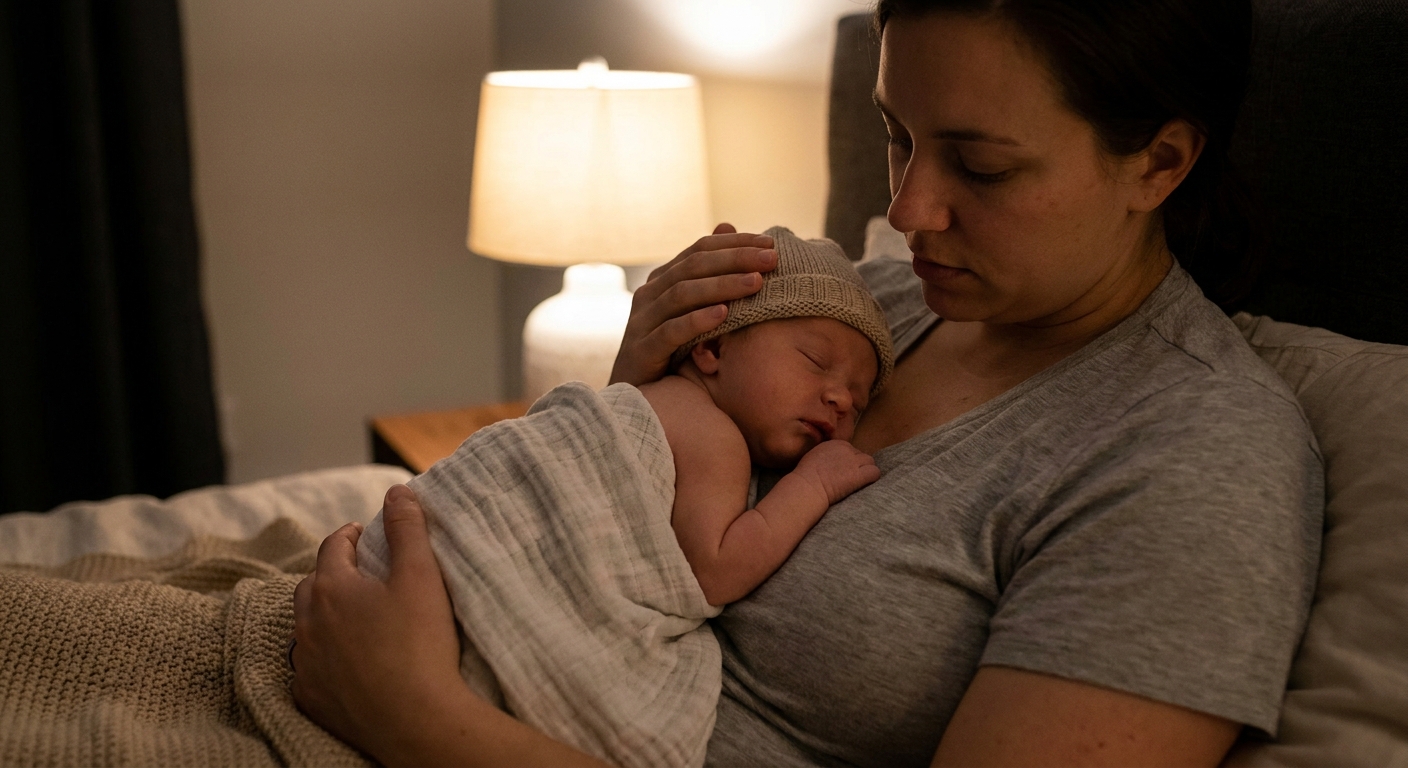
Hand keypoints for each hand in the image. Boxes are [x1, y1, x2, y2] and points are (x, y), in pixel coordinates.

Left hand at [291, 485, 461, 762]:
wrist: (414, 720)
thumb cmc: (419, 644)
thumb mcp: (421, 576)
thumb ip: (407, 529)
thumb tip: (397, 492)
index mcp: (332, 587)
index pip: (334, 546)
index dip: (352, 535)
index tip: (366, 535)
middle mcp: (307, 622)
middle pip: (313, 585)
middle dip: (334, 574)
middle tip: (362, 575)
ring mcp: (304, 663)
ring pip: (307, 628)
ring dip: (326, 617)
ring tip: (356, 620)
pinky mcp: (310, 697)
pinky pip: (309, 668)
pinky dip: (325, 658)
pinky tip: (349, 663)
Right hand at [609, 223, 776, 385]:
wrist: (635, 397)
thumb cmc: (670, 351)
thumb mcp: (690, 310)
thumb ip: (707, 272)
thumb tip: (728, 225)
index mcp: (662, 280)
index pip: (699, 250)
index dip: (735, 244)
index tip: (770, 243)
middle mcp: (649, 295)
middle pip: (693, 267)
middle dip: (735, 259)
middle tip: (771, 259)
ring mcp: (642, 322)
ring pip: (682, 295)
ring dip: (722, 286)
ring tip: (756, 283)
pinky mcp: (642, 351)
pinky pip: (671, 332)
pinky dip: (697, 321)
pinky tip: (723, 315)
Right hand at [794, 440, 880, 504]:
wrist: (808, 485)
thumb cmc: (805, 474)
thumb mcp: (814, 455)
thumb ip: (826, 453)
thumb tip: (830, 460)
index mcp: (836, 443)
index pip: (851, 449)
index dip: (849, 460)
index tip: (843, 470)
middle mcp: (847, 450)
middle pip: (861, 455)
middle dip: (858, 465)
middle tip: (851, 477)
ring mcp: (854, 462)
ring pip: (870, 462)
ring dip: (866, 471)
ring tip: (859, 481)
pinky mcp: (859, 475)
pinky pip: (875, 472)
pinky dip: (872, 478)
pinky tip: (864, 484)